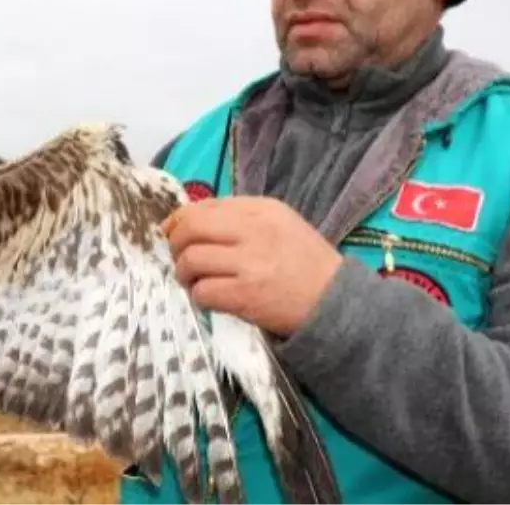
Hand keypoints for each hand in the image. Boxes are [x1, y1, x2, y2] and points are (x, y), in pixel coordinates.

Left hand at [162, 195, 343, 336]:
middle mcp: (254, 230)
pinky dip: (199, 296)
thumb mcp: (280, 224)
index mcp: (262, 209)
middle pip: (190, 228)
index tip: (173, 233)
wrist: (336, 302)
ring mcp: (249, 263)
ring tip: (194, 280)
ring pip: (191, 260)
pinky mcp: (245, 295)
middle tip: (179, 257)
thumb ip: (240, 218)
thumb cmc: (305, 263)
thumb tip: (190, 220)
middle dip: (175, 244)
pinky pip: (203, 291)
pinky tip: (210, 298)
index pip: (204, 206)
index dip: (180, 220)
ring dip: (184, 273)